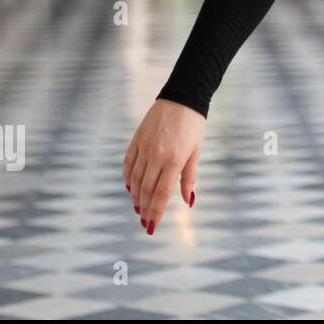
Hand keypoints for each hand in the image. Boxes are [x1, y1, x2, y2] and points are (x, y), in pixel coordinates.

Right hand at [122, 99, 205, 234]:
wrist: (182, 98)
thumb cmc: (194, 125)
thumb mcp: (196, 151)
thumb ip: (189, 177)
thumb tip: (188, 201)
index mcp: (175, 159)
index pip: (161, 193)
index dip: (156, 212)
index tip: (152, 225)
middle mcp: (157, 155)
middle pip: (146, 189)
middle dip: (145, 209)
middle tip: (145, 222)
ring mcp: (144, 147)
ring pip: (135, 179)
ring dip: (135, 196)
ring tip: (138, 208)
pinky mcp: (136, 139)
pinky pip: (128, 163)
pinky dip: (128, 177)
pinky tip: (130, 187)